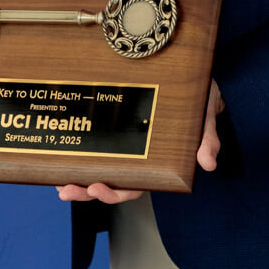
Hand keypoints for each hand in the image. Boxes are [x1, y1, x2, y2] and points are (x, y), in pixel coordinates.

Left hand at [56, 81, 223, 203]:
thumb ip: (206, 139)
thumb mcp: (205, 116)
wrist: (195, 76)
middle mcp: (140, 158)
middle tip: (69, 190)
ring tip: (61, 185)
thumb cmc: (199, 99)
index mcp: (159, 162)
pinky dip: (80, 158)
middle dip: (89, 191)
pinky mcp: (117, 130)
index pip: (137, 186)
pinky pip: (97, 149)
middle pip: (112, 184)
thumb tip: (207, 163)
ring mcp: (126, 146)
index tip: (98, 188)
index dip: (117, 193)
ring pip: (101, 172)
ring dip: (80, 181)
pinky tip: (63, 162)